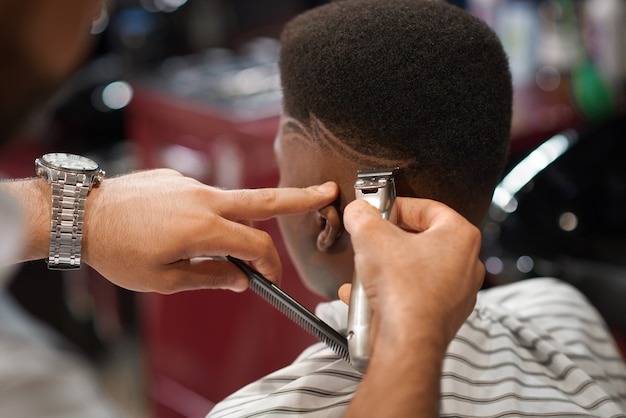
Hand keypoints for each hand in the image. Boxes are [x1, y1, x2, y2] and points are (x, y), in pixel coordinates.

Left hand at [83, 169, 337, 292]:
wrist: (81, 214)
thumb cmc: (117, 251)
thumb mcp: (164, 279)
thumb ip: (210, 277)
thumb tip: (240, 279)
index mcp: (204, 228)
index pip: (256, 247)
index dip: (270, 266)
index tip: (268, 279)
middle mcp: (203, 199)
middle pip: (264, 199)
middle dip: (300, 196)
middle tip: (327, 190)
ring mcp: (191, 183)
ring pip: (230, 202)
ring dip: (237, 222)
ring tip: (210, 246)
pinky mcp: (178, 176)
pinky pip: (202, 197)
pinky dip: (203, 214)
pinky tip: (175, 229)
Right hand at [341, 198, 483, 416]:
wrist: (407, 343)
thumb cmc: (402, 290)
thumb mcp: (371, 237)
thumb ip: (362, 215)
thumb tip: (358, 210)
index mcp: (460, 236)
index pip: (427, 207)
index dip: (397, 206)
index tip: (378, 211)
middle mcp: (466, 264)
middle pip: (420, 239)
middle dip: (388, 240)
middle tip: (369, 239)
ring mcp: (456, 292)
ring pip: (414, 268)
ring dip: (385, 267)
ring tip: (364, 270)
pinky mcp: (441, 315)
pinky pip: (411, 294)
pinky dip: (388, 292)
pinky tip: (363, 296)